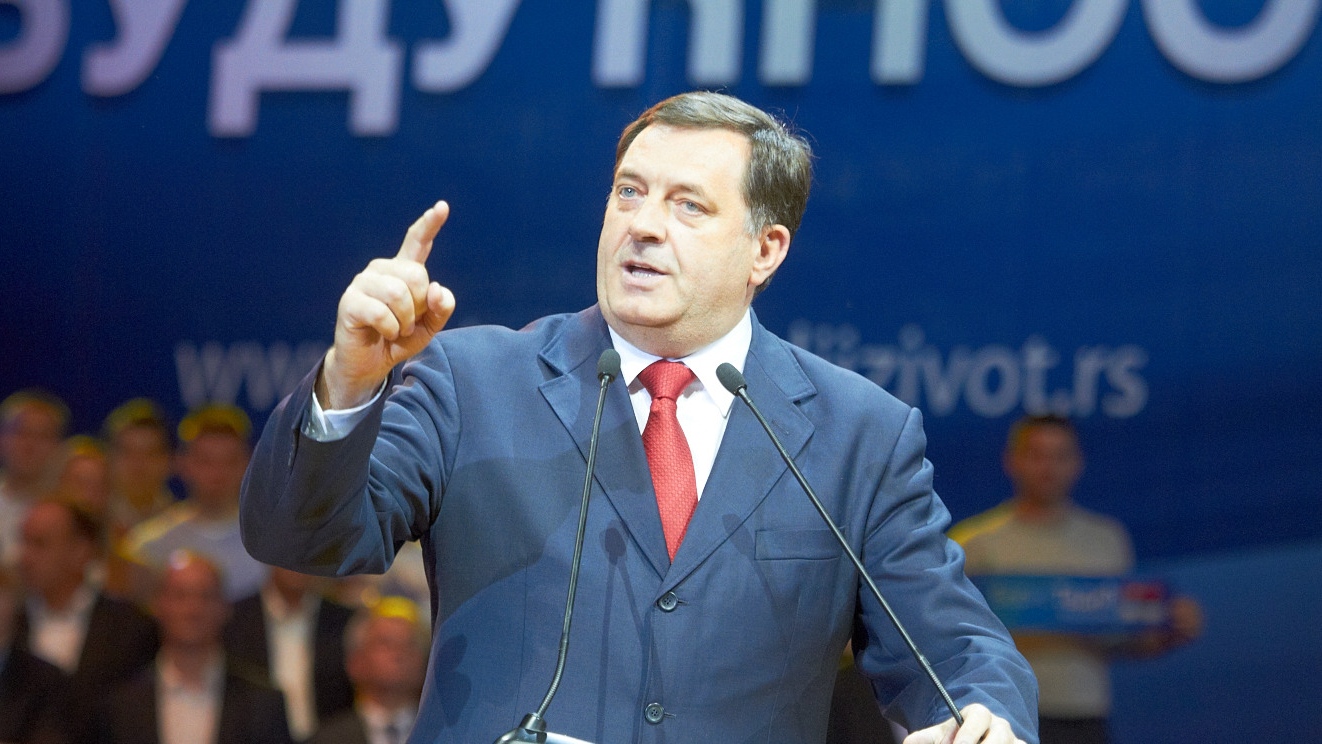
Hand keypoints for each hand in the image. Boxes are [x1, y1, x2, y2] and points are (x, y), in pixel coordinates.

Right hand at [321, 201, 456, 408]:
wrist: (369, 364)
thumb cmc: (398, 339)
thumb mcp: (429, 326)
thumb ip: (441, 307)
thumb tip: (437, 290)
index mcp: (402, 271)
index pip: (417, 242)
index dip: (430, 224)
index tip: (442, 207)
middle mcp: (381, 270)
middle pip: (417, 276)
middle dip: (420, 306)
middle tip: (408, 322)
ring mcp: (363, 283)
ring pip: (399, 294)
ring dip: (405, 321)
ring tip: (397, 329)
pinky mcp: (350, 301)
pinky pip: (382, 312)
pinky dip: (391, 329)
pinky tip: (385, 333)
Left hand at [902, 704, 1024, 743]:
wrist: (979, 739)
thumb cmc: (958, 738)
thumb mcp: (942, 735)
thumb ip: (926, 738)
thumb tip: (907, 743)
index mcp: (979, 714)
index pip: (979, 716)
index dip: (968, 734)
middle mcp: (1000, 725)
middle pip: (999, 736)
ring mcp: (1014, 740)